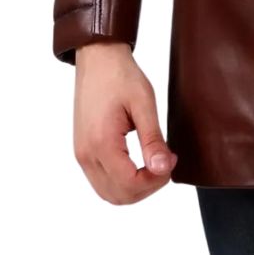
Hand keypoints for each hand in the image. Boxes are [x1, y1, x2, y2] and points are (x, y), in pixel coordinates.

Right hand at [73, 39, 177, 203]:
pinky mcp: (82, 150)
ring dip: (134, 187)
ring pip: (108, 192)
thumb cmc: (120, 75)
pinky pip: (101, 180)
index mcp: (101, 143)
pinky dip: (121, 180)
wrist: (97, 58)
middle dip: (147, 188)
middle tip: (165, 164)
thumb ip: (153, 139)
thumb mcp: (144, 103)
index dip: (156, 180)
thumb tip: (163, 168)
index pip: (129, 184)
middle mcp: (86, 154)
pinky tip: (139, 163)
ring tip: (154, 163)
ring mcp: (81, 154)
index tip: (171, 160)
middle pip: (117, 196)